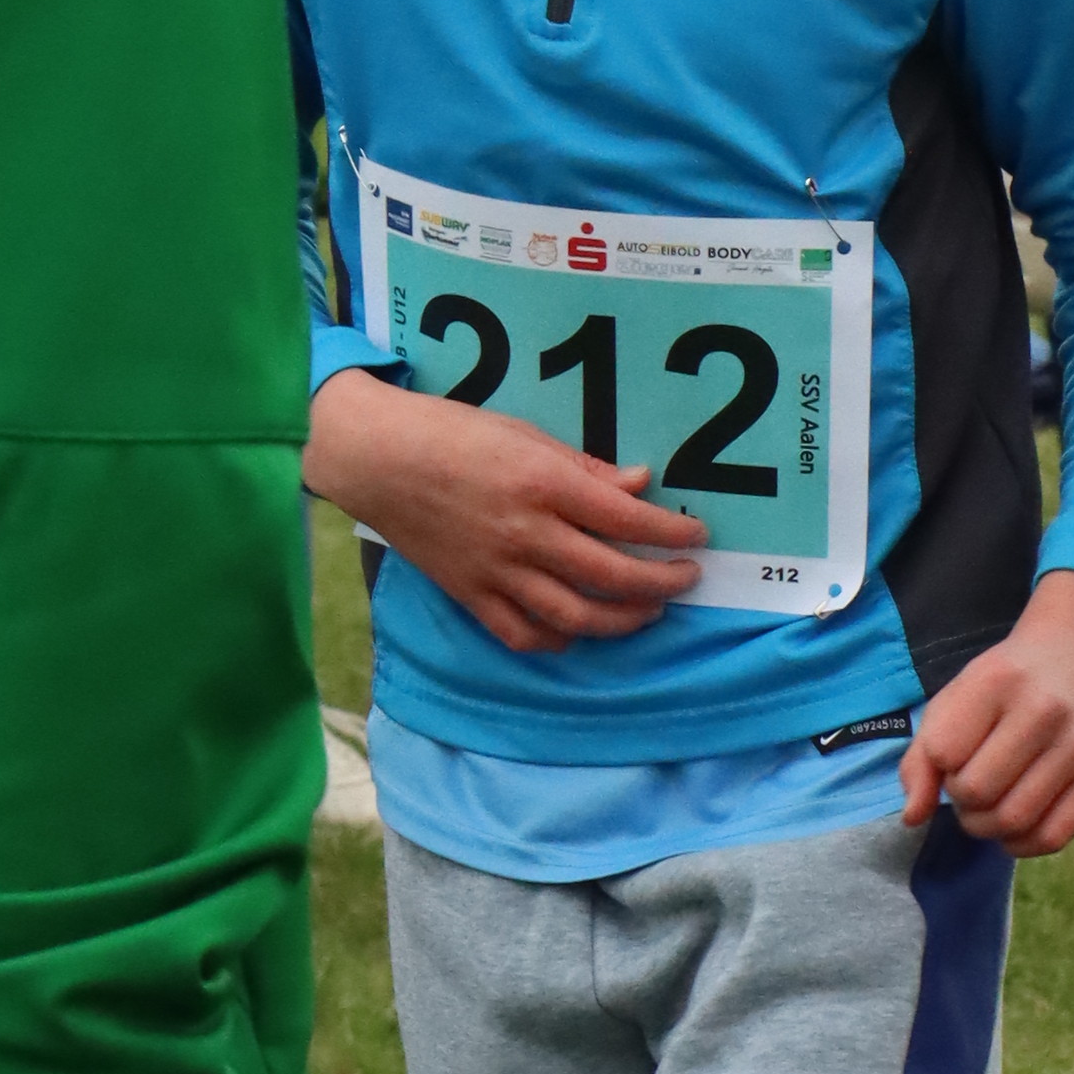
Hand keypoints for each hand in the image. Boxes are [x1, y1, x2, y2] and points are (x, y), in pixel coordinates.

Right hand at [309, 364, 701, 648]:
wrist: (378, 459)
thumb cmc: (450, 433)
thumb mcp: (524, 434)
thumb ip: (585, 466)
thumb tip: (639, 485)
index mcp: (543, 484)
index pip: (626, 520)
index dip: (671, 533)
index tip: (696, 537)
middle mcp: (526, 534)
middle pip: (612, 576)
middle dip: (661, 583)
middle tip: (685, 578)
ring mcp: (497, 571)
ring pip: (575, 617)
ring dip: (622, 620)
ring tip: (647, 610)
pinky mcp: (471, 594)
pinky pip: (523, 634)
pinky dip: (557, 640)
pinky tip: (577, 631)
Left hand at [896, 569, 1073, 855]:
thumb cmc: (1008, 680)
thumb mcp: (958, 696)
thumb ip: (923, 755)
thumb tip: (913, 818)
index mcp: (998, 682)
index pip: (944, 753)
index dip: (940, 767)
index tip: (955, 757)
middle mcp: (1044, 711)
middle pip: (977, 791)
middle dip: (961, 801)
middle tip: (971, 786)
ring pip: (1013, 820)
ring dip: (986, 827)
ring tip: (989, 806)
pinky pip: (1052, 837)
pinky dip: (1021, 844)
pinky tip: (1015, 825)